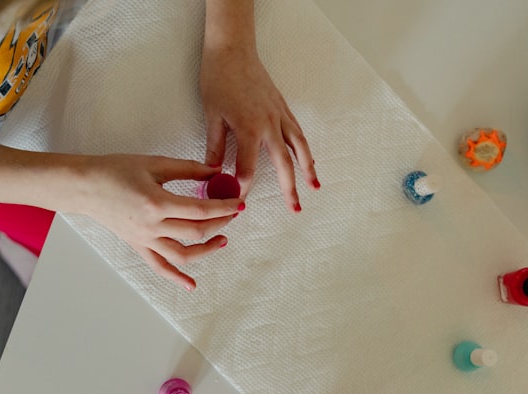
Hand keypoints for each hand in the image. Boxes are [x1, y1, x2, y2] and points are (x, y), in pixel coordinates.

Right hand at [74, 154, 242, 289]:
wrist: (85, 187)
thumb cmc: (115, 171)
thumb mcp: (154, 164)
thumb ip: (187, 169)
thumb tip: (215, 172)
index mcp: (157, 203)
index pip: (200, 210)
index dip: (223, 208)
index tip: (239, 204)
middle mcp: (152, 226)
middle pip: (196, 232)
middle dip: (219, 223)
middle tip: (232, 213)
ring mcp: (145, 240)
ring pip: (183, 255)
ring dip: (207, 250)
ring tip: (222, 240)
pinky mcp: (138, 246)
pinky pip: (160, 267)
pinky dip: (176, 278)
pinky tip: (192, 285)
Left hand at [200, 43, 317, 209]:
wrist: (232, 49)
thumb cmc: (219, 78)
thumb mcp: (212, 116)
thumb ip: (214, 148)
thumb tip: (212, 173)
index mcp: (249, 129)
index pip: (246, 169)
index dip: (242, 189)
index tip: (239, 204)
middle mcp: (269, 125)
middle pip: (283, 164)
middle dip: (289, 189)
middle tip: (294, 209)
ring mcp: (280, 115)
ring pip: (299, 148)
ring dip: (308, 169)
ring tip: (315, 187)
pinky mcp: (283, 108)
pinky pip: (298, 133)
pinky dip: (305, 149)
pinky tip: (309, 159)